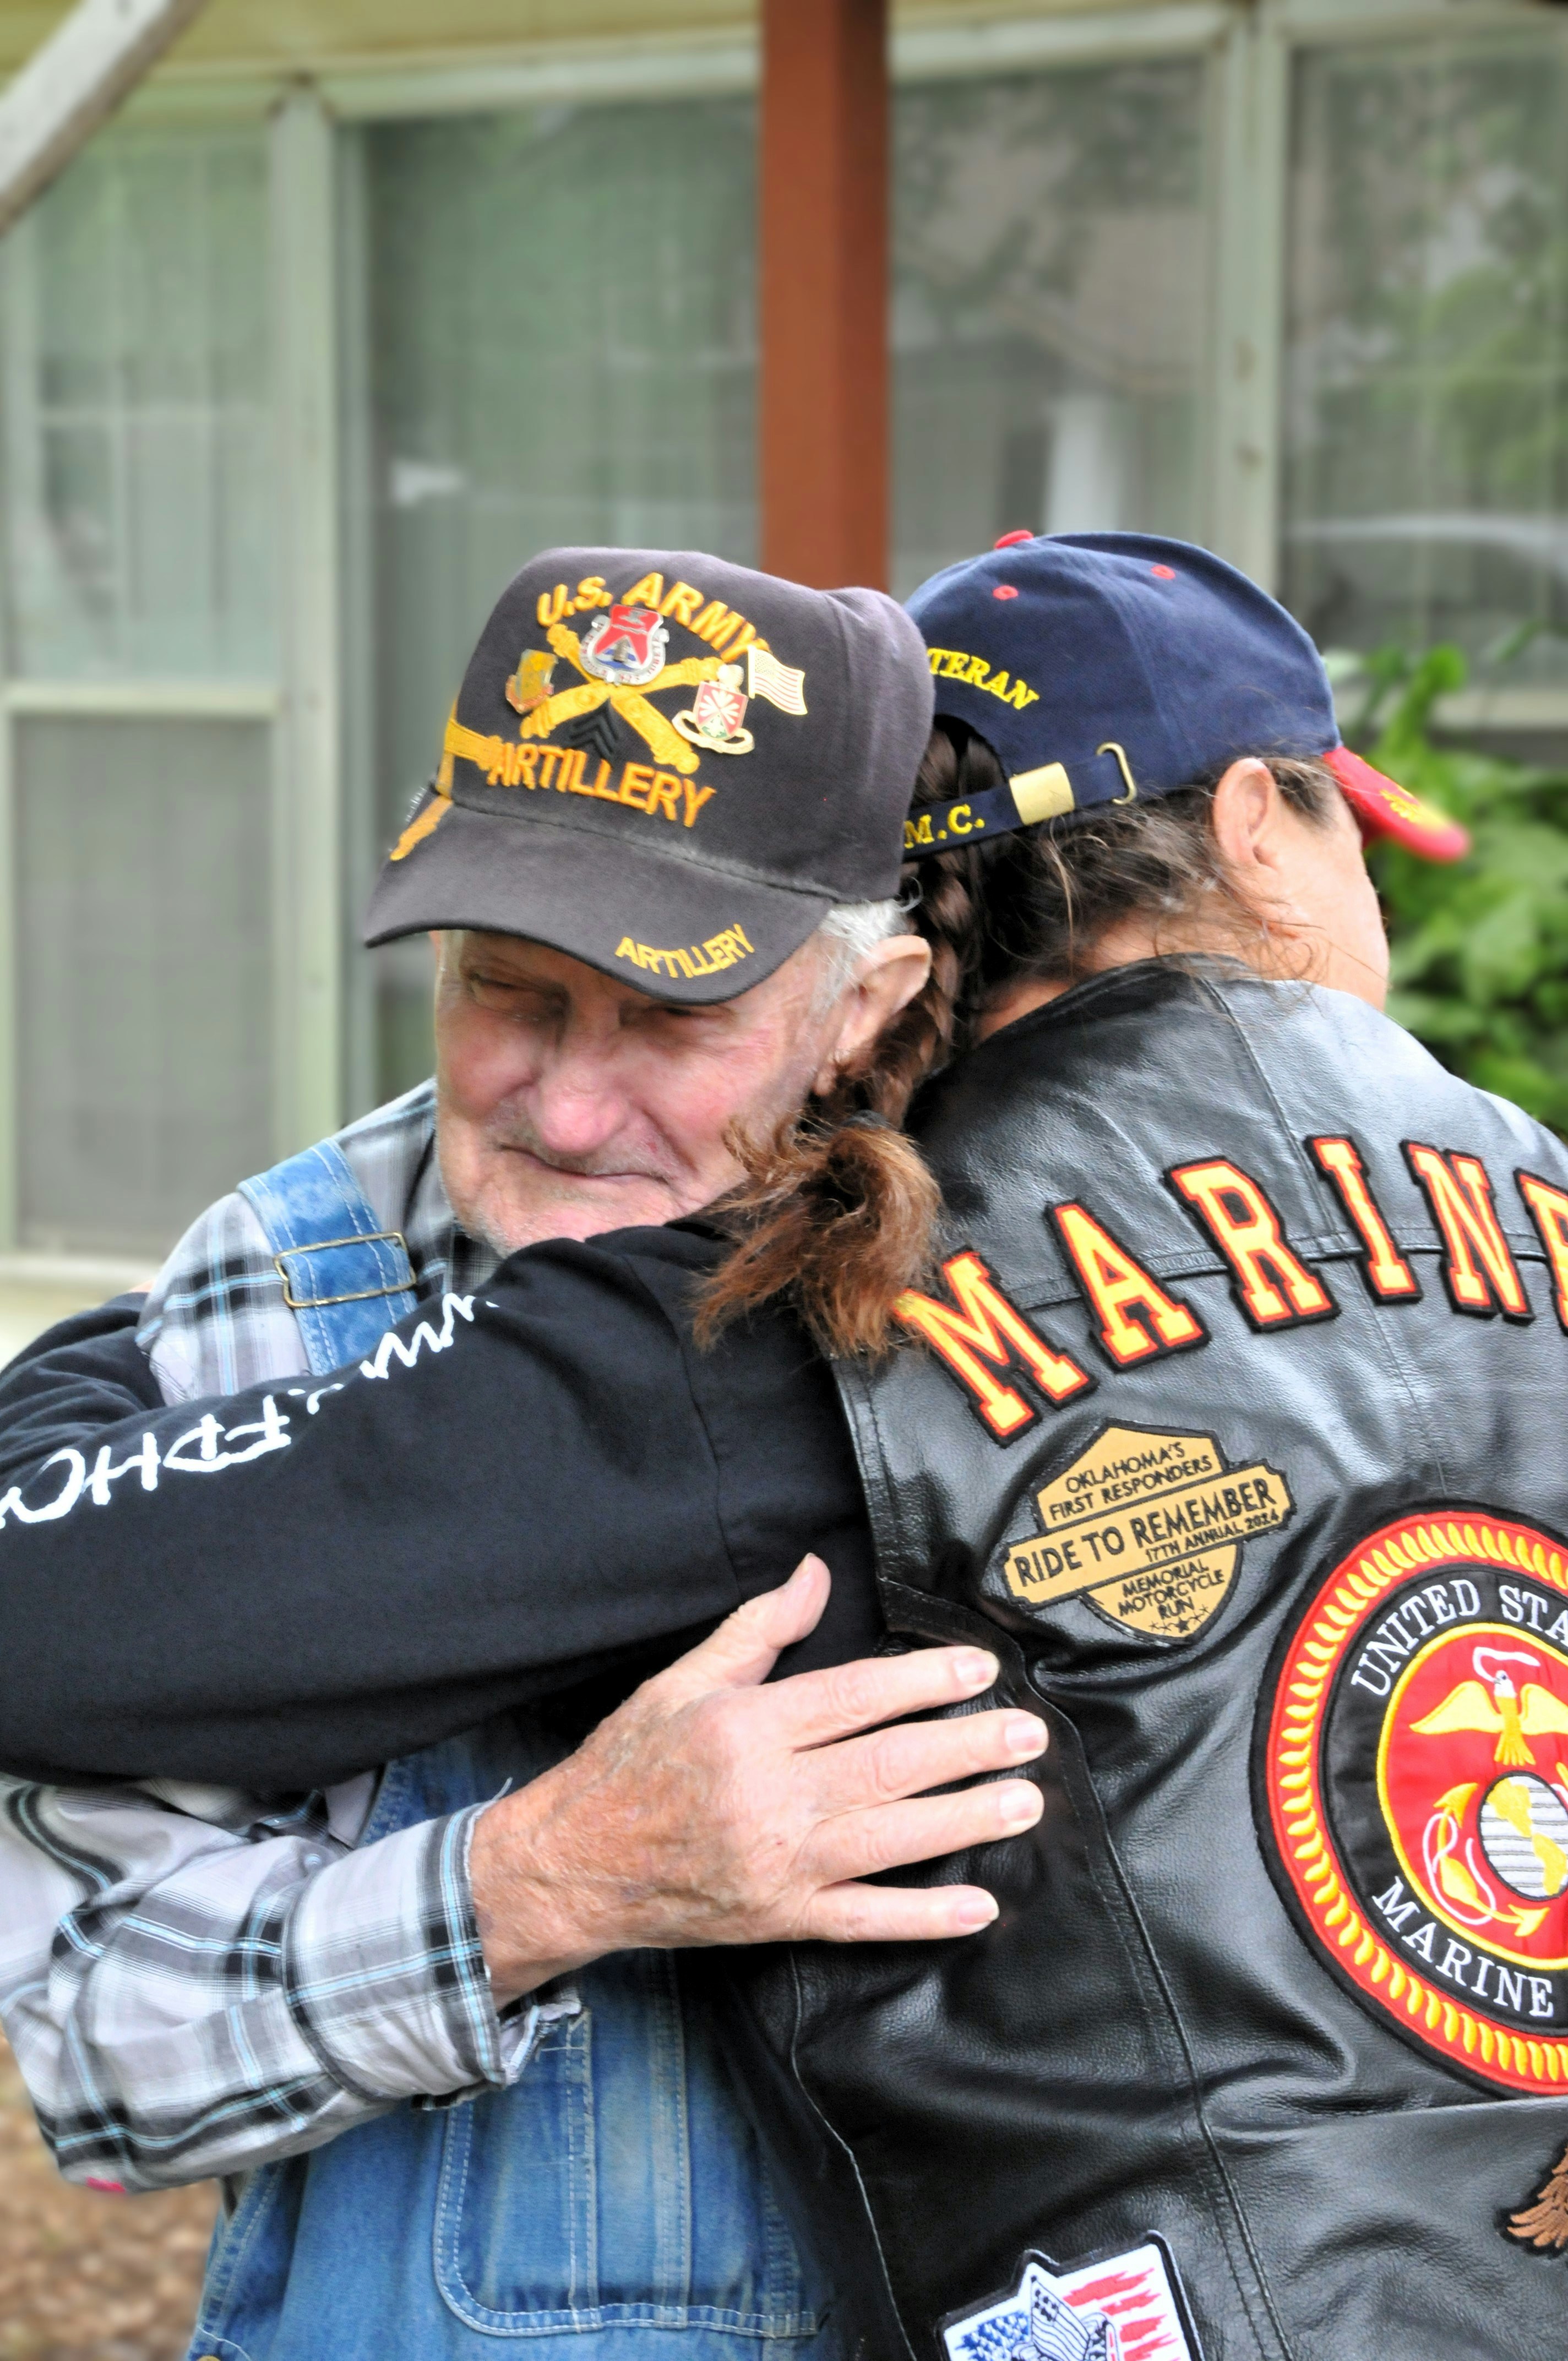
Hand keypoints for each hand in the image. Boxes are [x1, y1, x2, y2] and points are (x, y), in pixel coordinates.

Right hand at [470, 1555, 1045, 2004]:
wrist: (574, 1865)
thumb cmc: (630, 1763)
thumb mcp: (682, 1681)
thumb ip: (757, 1630)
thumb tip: (813, 1573)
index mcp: (743, 1729)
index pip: (854, 1698)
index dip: (924, 1682)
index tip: (979, 1671)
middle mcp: (766, 1798)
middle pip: (886, 1767)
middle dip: (966, 1748)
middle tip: (1028, 1733)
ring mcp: (777, 1866)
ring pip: (890, 1840)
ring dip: (965, 1820)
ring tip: (1024, 1799)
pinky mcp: (780, 1920)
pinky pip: (865, 1920)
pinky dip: (925, 1916)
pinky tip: (979, 1906)